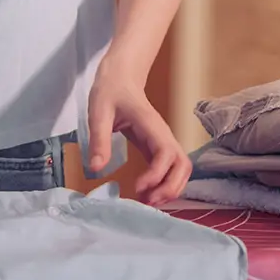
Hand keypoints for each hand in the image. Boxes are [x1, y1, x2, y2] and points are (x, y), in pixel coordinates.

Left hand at [86, 63, 191, 207]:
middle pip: (183, 166)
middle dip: (169, 188)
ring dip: (170, 189)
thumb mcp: (99, 112)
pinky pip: (171, 170)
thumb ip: (99, 139)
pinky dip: (165, 185)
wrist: (121, 77)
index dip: (156, 174)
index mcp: (151, 125)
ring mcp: (163, 142)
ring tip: (147, 202)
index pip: (166, 154)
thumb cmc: (110, 92)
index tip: (137, 187)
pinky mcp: (157, 148)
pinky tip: (147, 194)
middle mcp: (163, 135)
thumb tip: (96, 169)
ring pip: (182, 170)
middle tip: (146, 202)